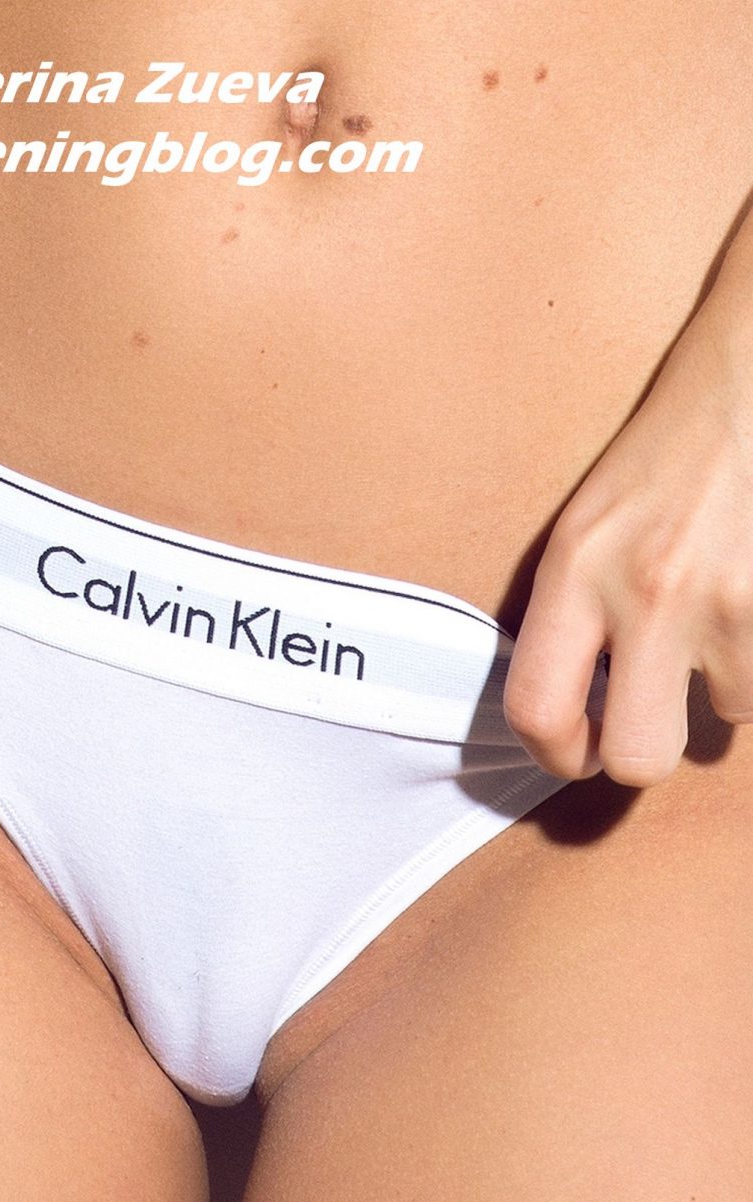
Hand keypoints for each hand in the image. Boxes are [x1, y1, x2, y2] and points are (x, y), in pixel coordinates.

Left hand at [503, 297, 752, 787]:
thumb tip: (570, 713)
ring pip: (727, 717)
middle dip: (642, 752)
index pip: (535, 709)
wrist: (749, 378)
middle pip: (638, 757)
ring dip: (720, 684)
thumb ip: (571, 616)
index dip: (554, 754)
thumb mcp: (586, 526)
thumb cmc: (666, 455)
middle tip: (645, 719)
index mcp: (575, 567)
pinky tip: (747, 602)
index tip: (574, 751)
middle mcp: (647, 590)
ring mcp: (729, 601)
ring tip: (716, 614)